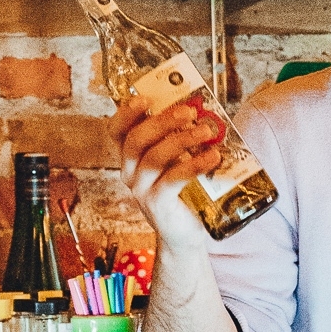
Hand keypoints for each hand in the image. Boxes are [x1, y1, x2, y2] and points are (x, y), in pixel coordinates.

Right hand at [109, 94, 223, 256]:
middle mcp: (130, 172)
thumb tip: (210, 109)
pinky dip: (193, 165)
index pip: (117, 131)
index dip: (126, 113)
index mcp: (131, 157)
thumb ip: (182, 137)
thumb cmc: (183, 190)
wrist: (187, 232)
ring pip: (154, 158)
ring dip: (181, 140)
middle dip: (162, 121)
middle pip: (136, 140)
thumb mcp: (179, 159)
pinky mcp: (157, 204)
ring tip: (207, 132)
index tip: (144, 98)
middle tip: (189, 111)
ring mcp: (141, 189)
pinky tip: (212, 157)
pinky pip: (172, 180)